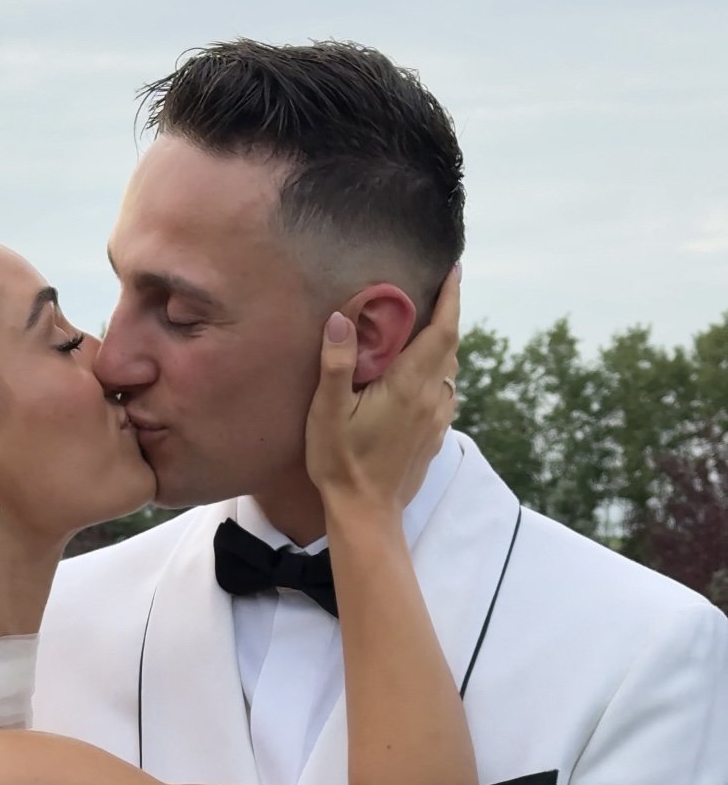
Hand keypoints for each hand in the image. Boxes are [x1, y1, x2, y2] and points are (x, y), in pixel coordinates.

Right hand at [306, 264, 459, 513]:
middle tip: (437, 290)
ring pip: (449, 370)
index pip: (442, 331)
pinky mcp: (433, 436)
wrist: (365, 513)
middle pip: (450, 346)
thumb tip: (341, 318)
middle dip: (446, 315)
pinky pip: (444, 393)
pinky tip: (419, 374)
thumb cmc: (341, 462)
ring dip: (443, 344)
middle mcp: (432, 399)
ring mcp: (437, 419)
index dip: (451, 298)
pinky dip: (438, 372)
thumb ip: (337, 363)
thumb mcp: (328, 412)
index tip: (454, 271)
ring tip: (426, 327)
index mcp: (409, 386)